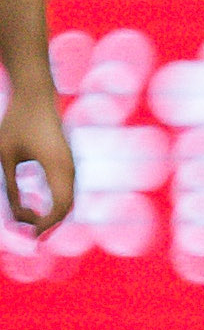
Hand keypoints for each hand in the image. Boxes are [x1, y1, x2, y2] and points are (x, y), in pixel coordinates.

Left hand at [1, 87, 74, 236]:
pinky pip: (64, 190)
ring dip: (50, 213)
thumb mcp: (6, 155)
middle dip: (48, 223)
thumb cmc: (17, 121)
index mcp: (58, 168)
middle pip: (66, 207)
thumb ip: (10, 185)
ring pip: (67, 200)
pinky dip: (53, 202)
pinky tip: (35, 204)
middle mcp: (69, 169)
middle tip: (25, 231)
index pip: (59, 208)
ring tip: (27, 218)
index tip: (27, 234)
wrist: (35, 95)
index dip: (45, 225)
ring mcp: (70, 166)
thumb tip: (14, 212)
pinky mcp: (66, 162)